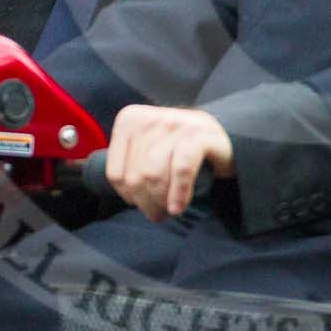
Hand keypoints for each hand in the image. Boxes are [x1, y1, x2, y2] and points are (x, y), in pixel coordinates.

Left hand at [105, 104, 234, 220]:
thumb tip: (105, 184)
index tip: (141, 202)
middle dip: (146, 203)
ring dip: (162, 201)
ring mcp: (176, 123)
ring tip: (169, 209)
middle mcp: (150, 118)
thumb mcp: (148, 149)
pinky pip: (181, 169)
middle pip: (135, 177)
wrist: (225, 137)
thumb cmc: (180, 149)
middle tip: (158, 212)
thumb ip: (127, 163)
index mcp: (130, 120)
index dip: (128, 196)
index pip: (115, 172)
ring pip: (154, 175)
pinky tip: (179, 206)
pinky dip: (178, 193)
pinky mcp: (200, 134)